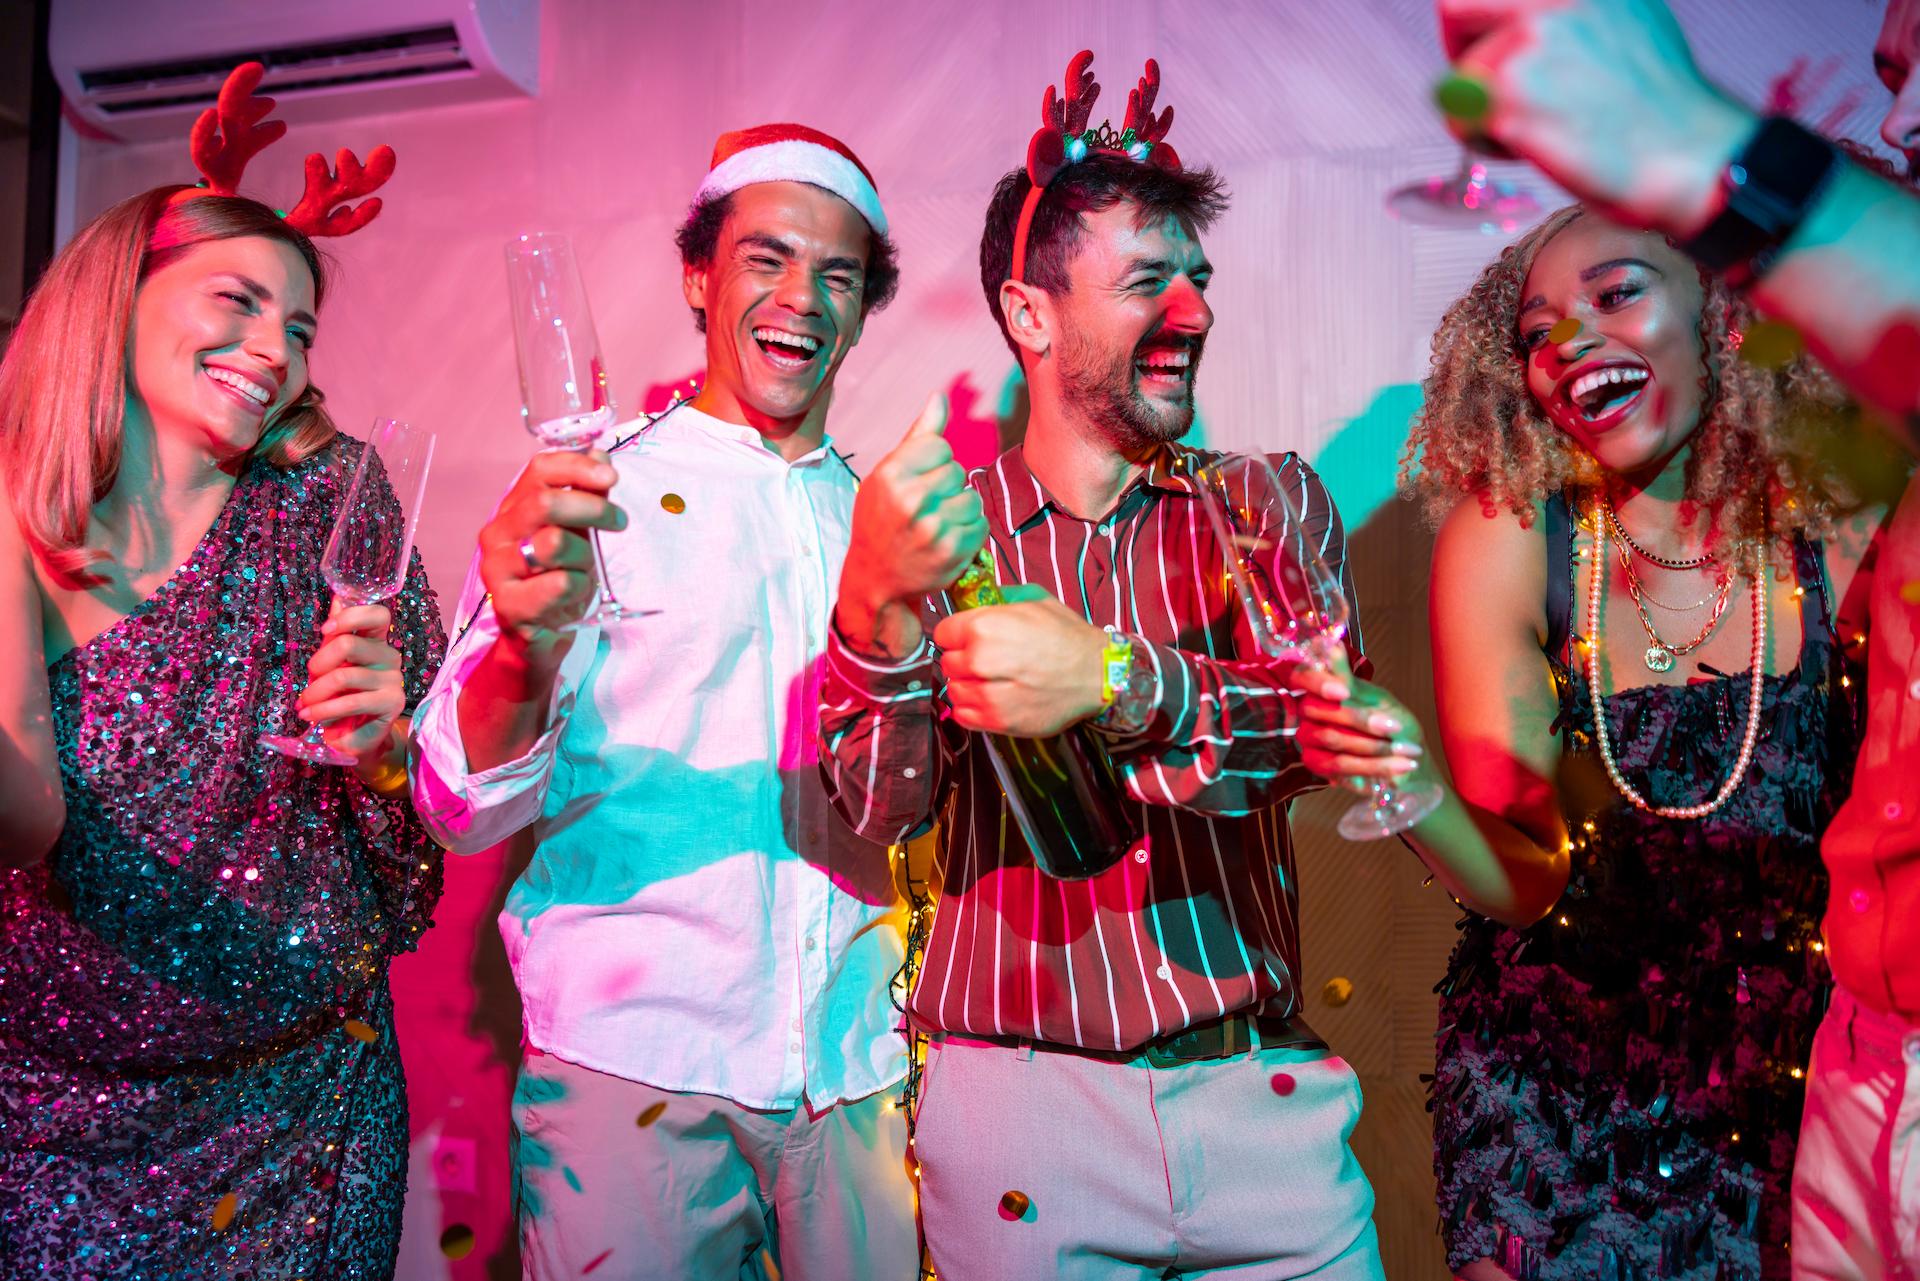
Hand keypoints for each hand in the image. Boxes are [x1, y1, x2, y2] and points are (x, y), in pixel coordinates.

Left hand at [297, 600, 405, 763]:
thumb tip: (338, 596)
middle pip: (349, 644)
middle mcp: (390, 657)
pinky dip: (324, 710)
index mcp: (377, 642)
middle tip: (309, 680)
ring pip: (343, 676)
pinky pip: (351, 702)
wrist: (353, 736)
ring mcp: (394, 680)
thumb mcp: (334, 664)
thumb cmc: (342, 696)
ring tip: (304, 706)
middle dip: (318, 663)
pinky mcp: (392, 703)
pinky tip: (311, 715)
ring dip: (315, 693)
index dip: (350, 617)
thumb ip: (337, 634)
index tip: (325, 630)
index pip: (378, 614)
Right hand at [477, 449, 626, 648]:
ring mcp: (497, 569)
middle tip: (619, 523)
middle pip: (546, 503)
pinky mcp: (508, 604)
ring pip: (555, 543)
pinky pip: (559, 584)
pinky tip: (574, 594)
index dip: (577, 467)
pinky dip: (579, 587)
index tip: (611, 477)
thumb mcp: (578, 531)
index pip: (540, 470)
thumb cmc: (559, 576)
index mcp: (514, 508)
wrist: (542, 634)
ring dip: (585, 556)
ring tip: (587, 569)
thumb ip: (587, 495)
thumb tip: (602, 456)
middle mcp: (498, 533)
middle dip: (593, 509)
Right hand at [837, 394, 987, 655]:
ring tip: (936, 524)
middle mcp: (911, 499)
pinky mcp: (952, 551)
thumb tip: (940, 398)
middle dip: (947, 487)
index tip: (919, 481)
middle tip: (925, 508)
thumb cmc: (880, 521)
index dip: (933, 462)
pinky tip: (946, 539)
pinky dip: (969, 531)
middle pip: (957, 471)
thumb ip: (917, 437)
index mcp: (891, 474)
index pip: (940, 445)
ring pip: (971, 498)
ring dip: (960, 510)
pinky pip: (980, 524)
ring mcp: (933, 527)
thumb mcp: (887, 476)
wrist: (876, 578)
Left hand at [933, 585, 1106, 735]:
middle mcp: (982, 660)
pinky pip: (963, 716)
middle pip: (947, 662)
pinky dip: (971, 709)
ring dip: (967, 686)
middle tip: (986, 661)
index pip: (943, 633)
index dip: (957, 635)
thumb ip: (998, 600)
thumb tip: (974, 600)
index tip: (969, 638)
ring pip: (954, 690)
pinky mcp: (999, 722)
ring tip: (990, 681)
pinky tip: (990, 699)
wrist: (1099, 674)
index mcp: (986, 626)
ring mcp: (989, 695)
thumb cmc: (1068, 637)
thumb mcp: (1035, 600)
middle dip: (962, 660)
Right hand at [1291, 650, 1424, 792]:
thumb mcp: (1379, 700)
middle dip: (1358, 718)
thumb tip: (1331, 646)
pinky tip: (1400, 766)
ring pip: (1330, 738)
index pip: (1301, 677)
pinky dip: (1372, 766)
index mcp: (1322, 687)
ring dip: (1373, 746)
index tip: (1343, 691)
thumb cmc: (1393, 724)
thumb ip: (1351, 681)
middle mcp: (1309, 711)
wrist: (1407, 759)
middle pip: (1314, 709)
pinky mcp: (1316, 764)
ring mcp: (1309, 738)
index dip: (1317, 681)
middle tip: (1394, 726)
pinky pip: (1337, 765)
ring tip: (1408, 751)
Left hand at [1437, 0, 1753, 234]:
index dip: (1477, 18)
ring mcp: (1528, 50)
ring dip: (1481, 109)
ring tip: (1536, 130)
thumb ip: (1570, 14)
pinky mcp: (1511, 101)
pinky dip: (1487, 142)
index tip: (1485, 44)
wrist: (1692, 157)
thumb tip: (1517, 21)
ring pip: (1458, 78)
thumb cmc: (1661, 104)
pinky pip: (1463, 121)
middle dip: (1462, 52)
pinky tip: (1535, 149)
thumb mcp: (1627, 20)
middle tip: (1486, 91)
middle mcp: (1552, 4)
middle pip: (1455, 12)